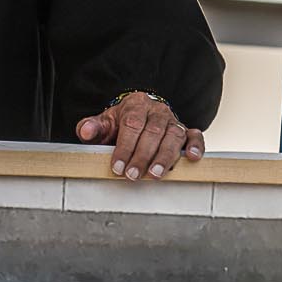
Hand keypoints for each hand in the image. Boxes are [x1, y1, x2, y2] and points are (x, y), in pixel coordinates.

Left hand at [75, 92, 202, 179]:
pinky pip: (195, 135)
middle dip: (142, 156)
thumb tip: (85, 131)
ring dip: (165, 156)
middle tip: (133, 175)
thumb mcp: (104, 122)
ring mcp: (173, 121)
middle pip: (153, 132)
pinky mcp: (186, 131)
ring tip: (156, 174)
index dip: (125, 147)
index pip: (131, 125)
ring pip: (174, 136)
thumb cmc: (121, 123)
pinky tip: (192, 158)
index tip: (117, 166)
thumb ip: (92, 127)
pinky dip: (196, 146)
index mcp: (136, 105)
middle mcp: (157, 111)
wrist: (139, 114)